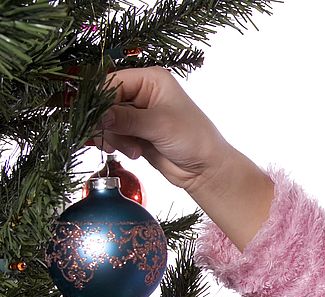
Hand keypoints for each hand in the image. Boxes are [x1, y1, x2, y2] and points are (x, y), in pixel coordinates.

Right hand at [91, 67, 233, 194]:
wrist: (206, 169)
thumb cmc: (194, 139)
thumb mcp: (160, 125)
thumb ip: (127, 119)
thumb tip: (98, 116)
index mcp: (150, 79)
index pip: (112, 82)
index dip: (101, 101)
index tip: (99, 120)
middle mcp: (142, 92)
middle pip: (105, 102)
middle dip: (107, 123)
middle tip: (116, 139)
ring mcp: (137, 114)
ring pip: (106, 121)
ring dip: (114, 137)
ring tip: (134, 150)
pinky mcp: (135, 132)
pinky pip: (112, 135)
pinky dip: (117, 145)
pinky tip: (134, 153)